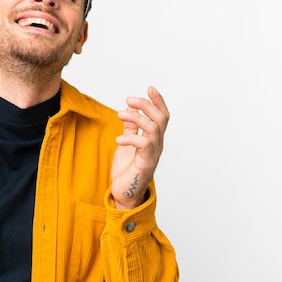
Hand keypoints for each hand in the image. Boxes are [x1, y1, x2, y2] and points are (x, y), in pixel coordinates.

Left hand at [111, 86, 168, 208]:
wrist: (124, 193)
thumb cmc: (126, 170)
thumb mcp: (126, 144)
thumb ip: (130, 128)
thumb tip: (128, 109)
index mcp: (153, 139)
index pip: (162, 116)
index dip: (158, 101)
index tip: (150, 88)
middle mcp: (157, 145)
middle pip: (161, 119)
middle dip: (147, 105)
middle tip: (129, 100)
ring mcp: (153, 154)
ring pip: (153, 129)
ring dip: (137, 118)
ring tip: (120, 114)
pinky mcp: (146, 163)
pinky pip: (143, 145)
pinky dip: (131, 138)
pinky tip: (119, 139)